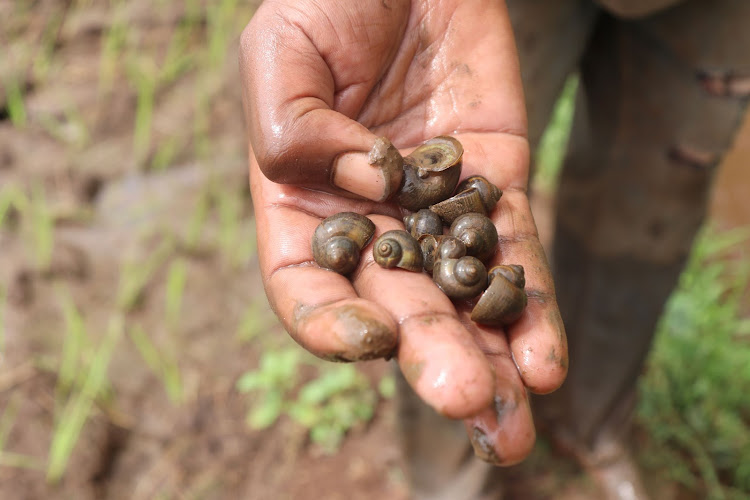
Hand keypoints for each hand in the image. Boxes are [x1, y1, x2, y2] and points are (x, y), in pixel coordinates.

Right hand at [240, 0, 566, 464]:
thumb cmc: (330, 0)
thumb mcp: (280, 52)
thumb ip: (293, 127)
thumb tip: (369, 188)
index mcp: (299, 203)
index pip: (306, 287)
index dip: (331, 325)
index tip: (375, 340)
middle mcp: (369, 223)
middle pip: (398, 310)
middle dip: (433, 360)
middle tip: (470, 406)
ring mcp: (436, 212)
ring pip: (462, 300)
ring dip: (489, 364)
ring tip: (512, 425)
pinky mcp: (496, 186)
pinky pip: (516, 254)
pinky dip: (531, 309)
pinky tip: (544, 363)